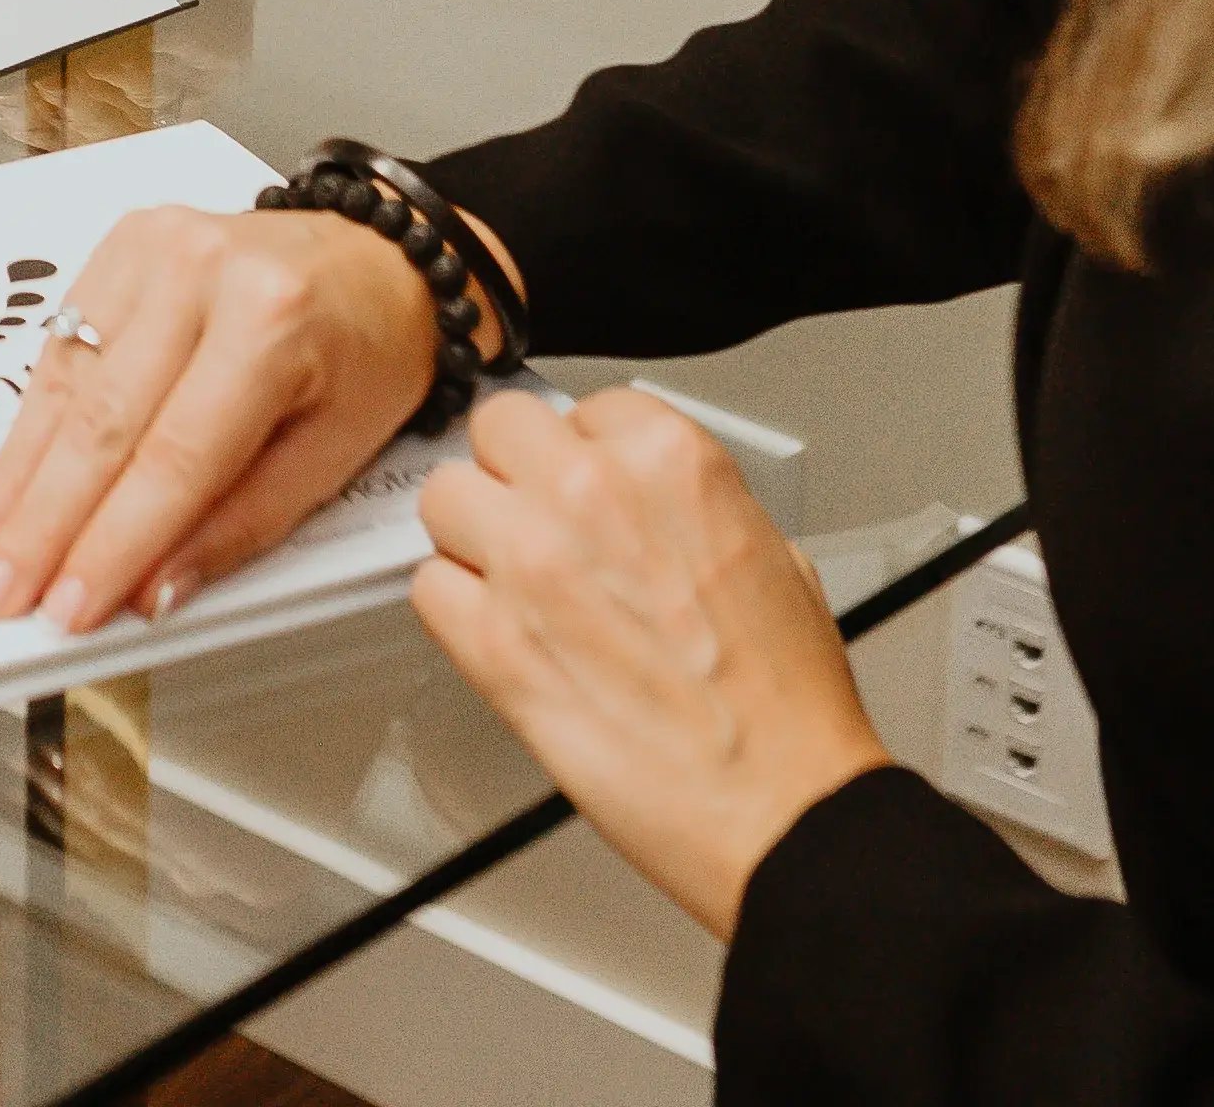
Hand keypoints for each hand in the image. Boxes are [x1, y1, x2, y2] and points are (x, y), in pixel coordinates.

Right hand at [0, 203, 435, 630]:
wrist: (378, 257)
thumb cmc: (370, 352)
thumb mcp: (336, 452)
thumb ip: (241, 524)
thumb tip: (152, 591)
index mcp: (272, 322)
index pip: (175, 457)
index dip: (113, 541)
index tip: (70, 607)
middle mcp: (201, 271)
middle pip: (102, 422)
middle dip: (42, 523)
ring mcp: (152, 248)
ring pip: (64, 387)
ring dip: (17, 483)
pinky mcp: (118, 246)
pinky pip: (58, 351)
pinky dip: (27, 430)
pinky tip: (2, 488)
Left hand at [409, 387, 895, 934]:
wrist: (781, 807)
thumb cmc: (785, 705)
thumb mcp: (771, 554)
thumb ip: (687, 505)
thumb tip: (646, 500)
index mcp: (668, 459)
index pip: (579, 406)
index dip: (580, 453)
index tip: (584, 487)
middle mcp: (590, 493)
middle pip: (497, 429)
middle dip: (514, 474)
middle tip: (538, 522)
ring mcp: (531, 562)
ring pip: (445, 497)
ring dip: (474, 537)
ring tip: (514, 580)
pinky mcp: (490, 642)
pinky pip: (428, 587)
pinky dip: (455, 611)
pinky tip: (500, 634)